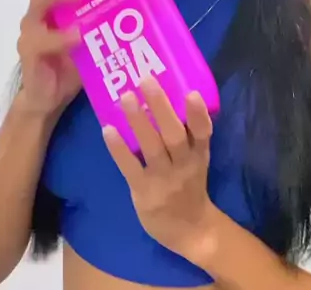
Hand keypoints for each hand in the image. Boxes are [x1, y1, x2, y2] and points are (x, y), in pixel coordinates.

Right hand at [17, 0, 81, 117]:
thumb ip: (106, 7)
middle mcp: (38, 7)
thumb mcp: (91, 26)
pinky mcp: (32, 52)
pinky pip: (45, 40)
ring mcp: (32, 29)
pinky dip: (62, 37)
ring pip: (37, 2)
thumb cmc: (71, 56)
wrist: (47, 97)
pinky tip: (77, 35)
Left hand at [102, 76, 216, 258]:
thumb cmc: (189, 184)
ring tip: (126, 96)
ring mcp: (163, 180)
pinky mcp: (144, 191)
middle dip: (161, 107)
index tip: (192, 92)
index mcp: (199, 155)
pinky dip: (118, 149)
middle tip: (146, 79)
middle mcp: (183, 166)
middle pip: (174, 135)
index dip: (198, 114)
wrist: (189, 232)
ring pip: (152, 147)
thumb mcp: (197, 159)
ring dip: (138, 121)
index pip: (203, 133)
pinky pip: (130, 167)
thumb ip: (189, 133)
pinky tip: (107, 129)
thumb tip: (172, 92)